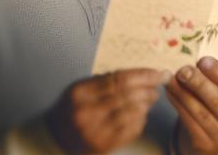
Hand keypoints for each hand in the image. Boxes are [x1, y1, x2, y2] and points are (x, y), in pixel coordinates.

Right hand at [43, 69, 164, 153]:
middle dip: (149, 87)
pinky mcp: (104, 145)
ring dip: (147, 103)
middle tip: (160, 82)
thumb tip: (141, 73)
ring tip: (151, 97)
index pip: (119, 80)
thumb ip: (106, 80)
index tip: (158, 71)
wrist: (56, 138)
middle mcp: (86, 113)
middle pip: (127, 95)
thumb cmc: (72, 109)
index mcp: (80, 94)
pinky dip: (141, 119)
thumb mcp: (82, 89)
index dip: (143, 74)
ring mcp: (95, 131)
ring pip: (132, 112)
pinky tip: (142, 114)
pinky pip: (131, 129)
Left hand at [166, 57, 217, 154]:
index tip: (203, 60)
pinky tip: (170, 94)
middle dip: (199, 83)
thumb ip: (214, 81)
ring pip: (200, 112)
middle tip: (183, 70)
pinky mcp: (205, 144)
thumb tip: (196, 63)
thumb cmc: (214, 109)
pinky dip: (178, 107)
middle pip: (217, 99)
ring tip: (172, 81)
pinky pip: (189, 123)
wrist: (209, 140)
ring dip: (184, 94)